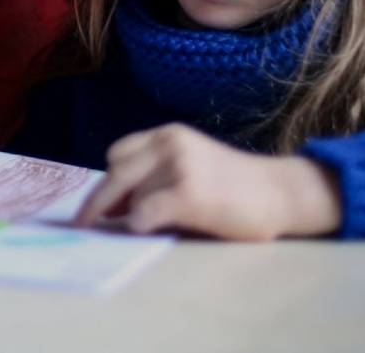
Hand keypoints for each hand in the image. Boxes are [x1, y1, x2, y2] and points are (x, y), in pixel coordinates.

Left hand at [74, 123, 341, 239]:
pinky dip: (141, 225)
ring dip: (134, 216)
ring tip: (156, 226)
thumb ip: (155, 177)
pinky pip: (144, 213)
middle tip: (84, 225)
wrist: (280, 193)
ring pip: (131, 196)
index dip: (109, 181)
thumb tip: (112, 207)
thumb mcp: (190, 167)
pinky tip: (152, 229)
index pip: (119, 153)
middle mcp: (171, 143)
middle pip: (115, 173)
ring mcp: (179, 166)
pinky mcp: (189, 193)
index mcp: (169, 134)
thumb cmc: (235, 187)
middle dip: (97, 202)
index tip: (101, 205)